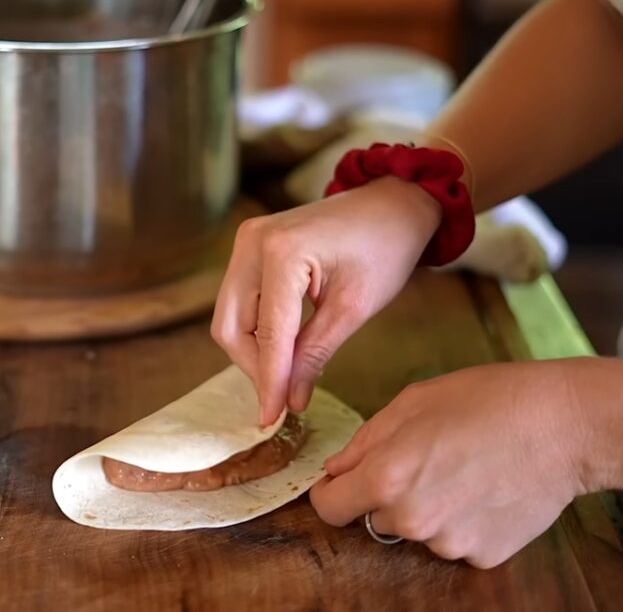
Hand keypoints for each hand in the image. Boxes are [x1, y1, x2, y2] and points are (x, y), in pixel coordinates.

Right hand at [212, 177, 440, 424]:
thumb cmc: (385, 247)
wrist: (391, 203)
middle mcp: (252, 243)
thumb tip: (289, 400)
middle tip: (282, 399)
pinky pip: (241, 301)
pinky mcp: (250, 248)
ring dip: (254, 352)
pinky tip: (284, 350)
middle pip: (231, 327)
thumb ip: (315, 354)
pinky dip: (258, 331)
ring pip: (231, 317)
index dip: (269, 382)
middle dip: (255, 368)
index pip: (269, 334)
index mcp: (281, 252)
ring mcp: (246, 242)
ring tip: (286, 376)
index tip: (272, 419)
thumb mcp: (354, 308)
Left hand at [310, 361, 589, 567]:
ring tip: (465, 470)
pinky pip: (456, 541)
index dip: (334, 490)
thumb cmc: (488, 401)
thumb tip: (336, 469)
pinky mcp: (485, 556)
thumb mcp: (413, 402)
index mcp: (386, 478)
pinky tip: (487, 490)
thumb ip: (365, 441)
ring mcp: (450, 543)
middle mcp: (413, 520)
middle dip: (388, 493)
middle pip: (375, 517)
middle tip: (427, 460)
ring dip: (428, 508)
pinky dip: (464, 521)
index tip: (347, 479)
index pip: (329, 507)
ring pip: (418, 530)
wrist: (565, 426)